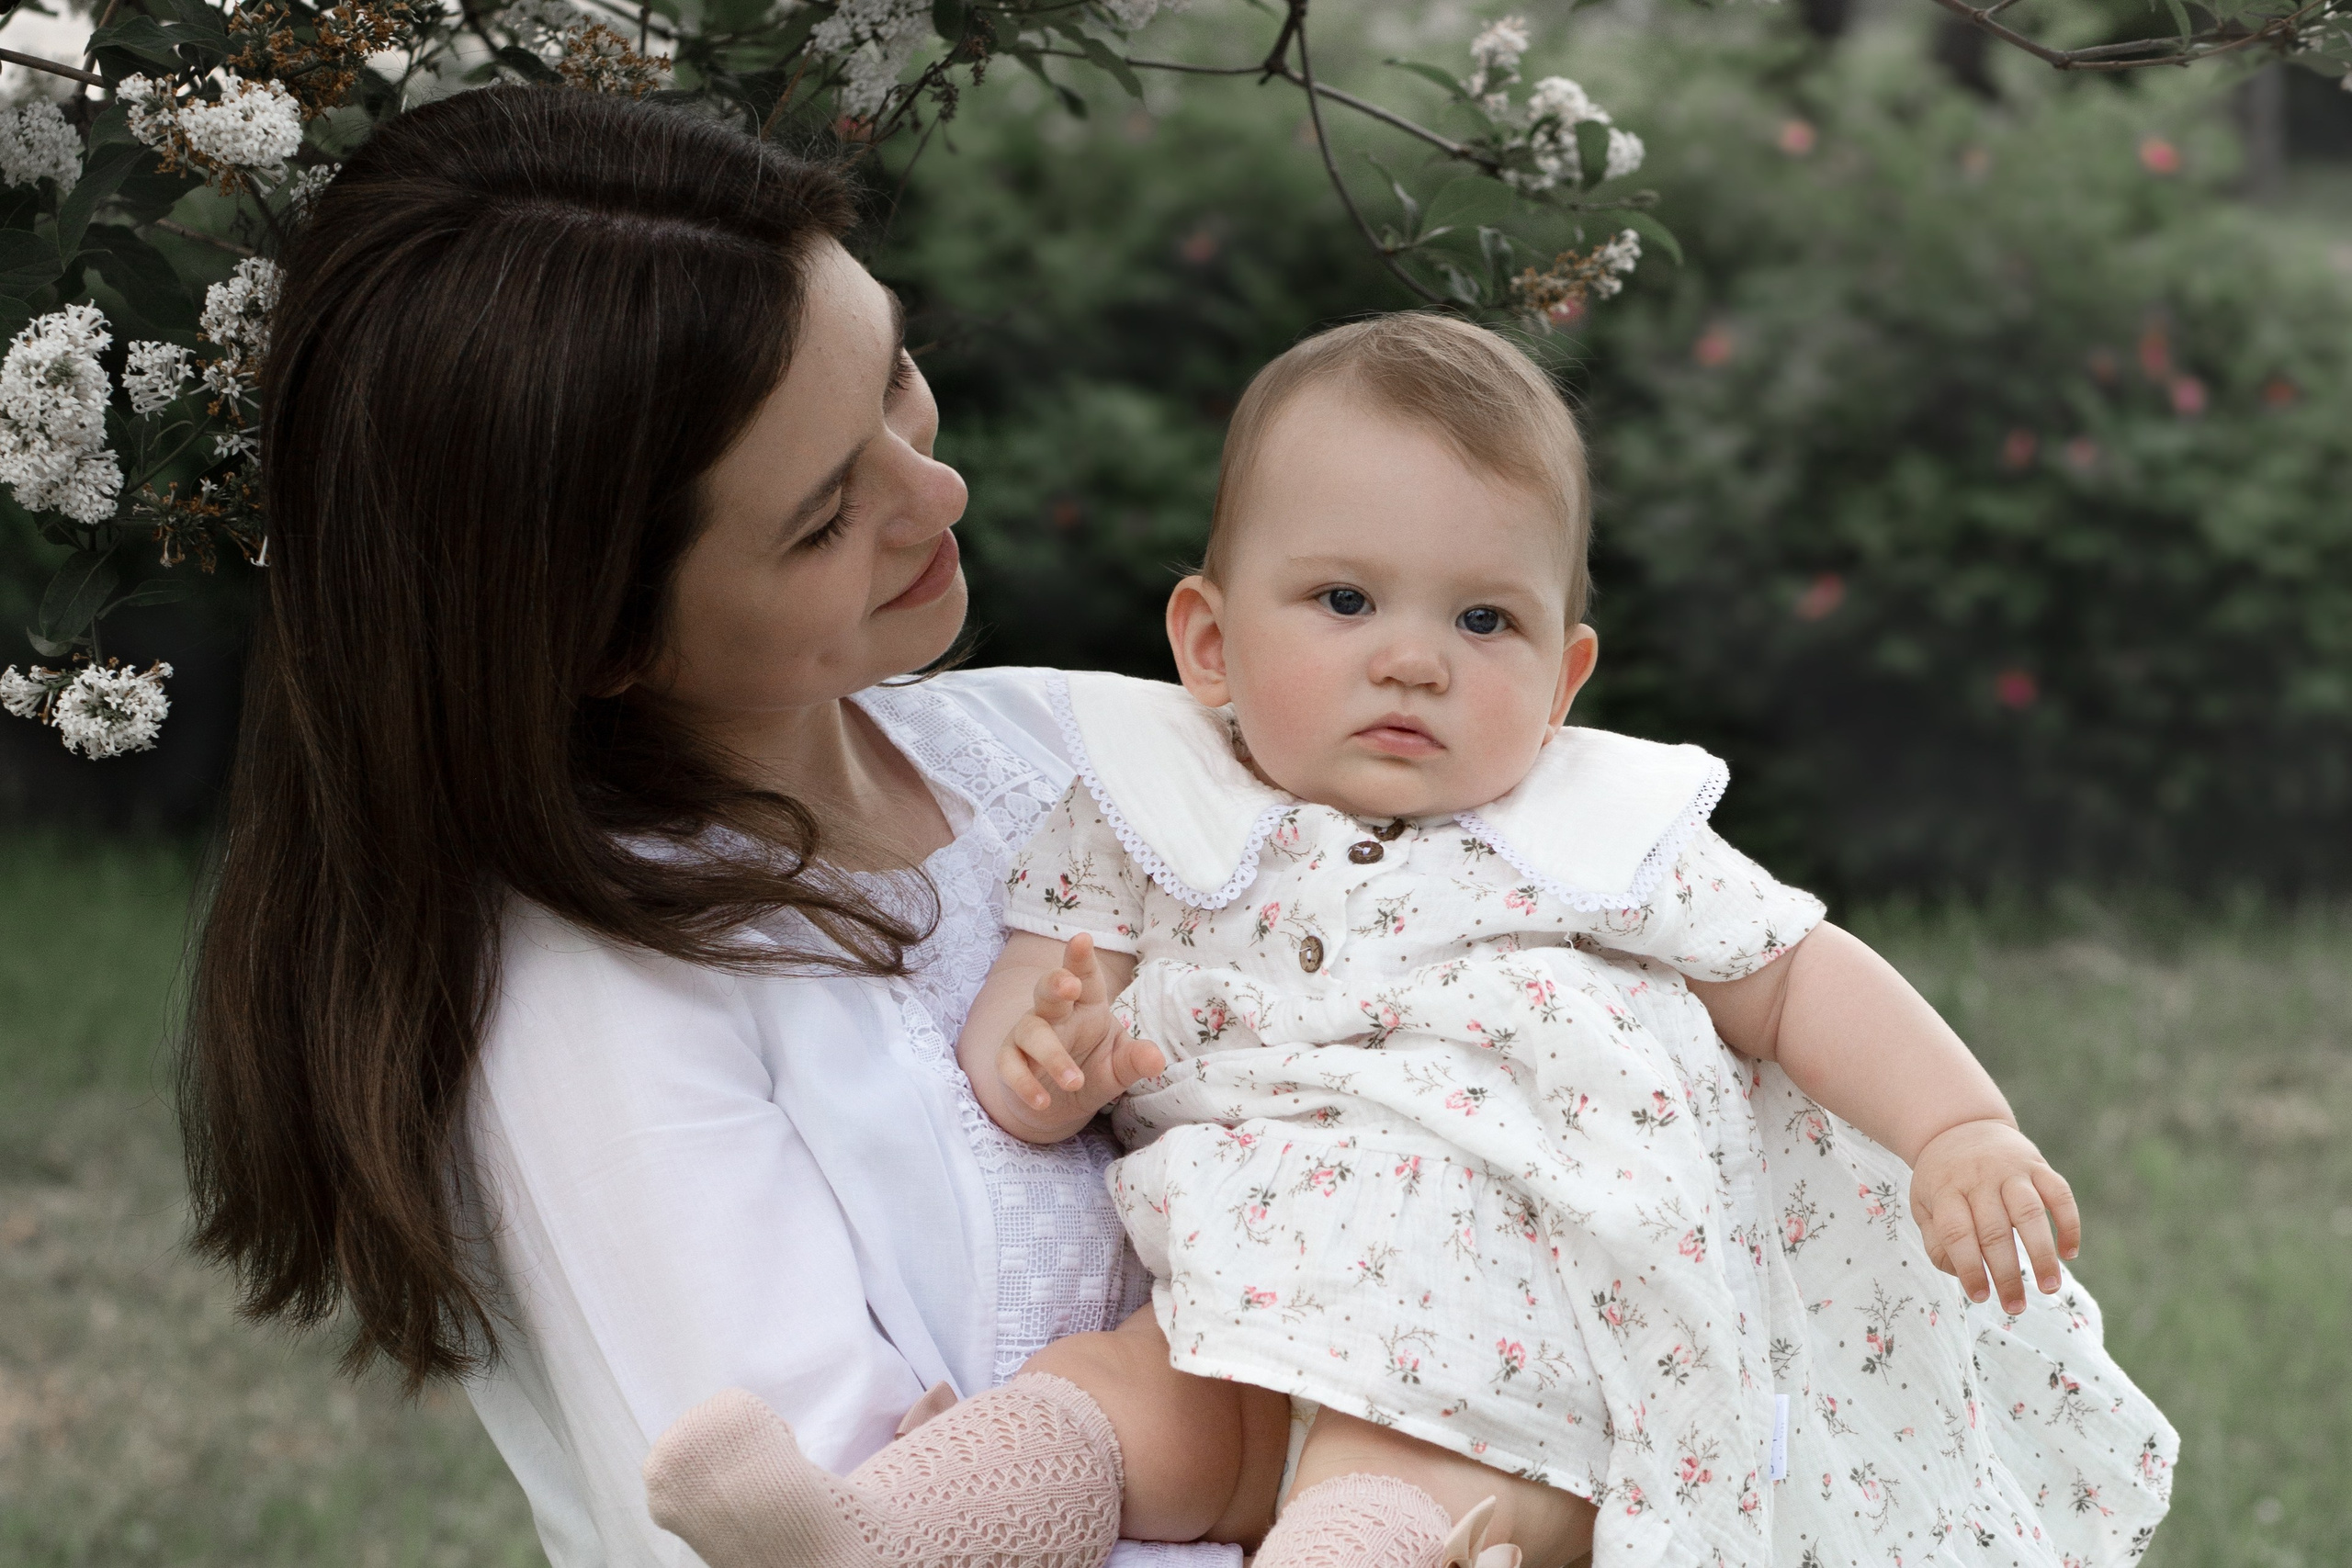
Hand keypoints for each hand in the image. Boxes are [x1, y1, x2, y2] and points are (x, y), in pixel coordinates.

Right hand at [997, 932, 1165, 1125]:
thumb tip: (1156, 1059)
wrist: (1059, 1103)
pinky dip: (1024, 1083)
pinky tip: (1042, 1101)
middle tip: (1070, 984)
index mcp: (1086, 1004)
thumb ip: (1135, 1061)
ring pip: (1031, 1031)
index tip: (1082, 939)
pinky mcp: (1009, 1061)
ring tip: (1075, 1082)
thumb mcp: (1120, 1067)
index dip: (1081, 958)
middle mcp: (1055, 1013)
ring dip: (1052, 1055)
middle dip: (1056, 983)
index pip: (1085, 976)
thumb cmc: (1092, 1069)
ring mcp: (1028, 1035)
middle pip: (1048, 990)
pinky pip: (1009, 1065)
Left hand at [1910, 1118, 2081, 1314]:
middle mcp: (1978, 1178)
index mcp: (1945, 1189)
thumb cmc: (1942, 1179)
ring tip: (2049, 1287)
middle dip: (2007, 1273)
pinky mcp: (2037, 1165)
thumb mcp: (1924, 1205)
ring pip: (2030, 1212)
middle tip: (2016, 1307)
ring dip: (2041, 1253)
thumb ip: (1937, 1241)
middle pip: (1994, 1230)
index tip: (1980, 1297)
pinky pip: (2060, 1193)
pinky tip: (2069, 1254)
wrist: (1960, 1127)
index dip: (1969, 1267)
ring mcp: (2010, 1169)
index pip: (1957, 1233)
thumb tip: (1962, 1274)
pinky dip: (2069, 1224)